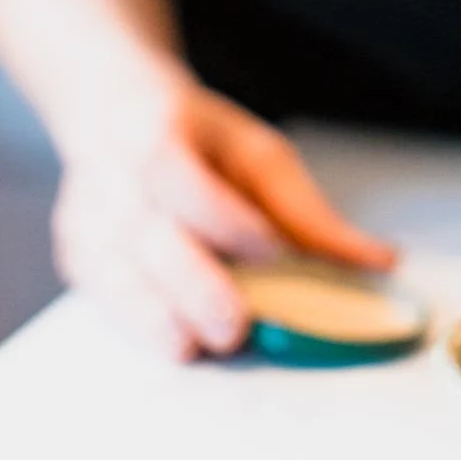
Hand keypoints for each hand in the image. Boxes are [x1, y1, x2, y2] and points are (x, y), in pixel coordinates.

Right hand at [53, 73, 395, 361]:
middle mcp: (113, 183)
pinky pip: (108, 301)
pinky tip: (176, 339)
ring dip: (160, 320)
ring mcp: (88, 224)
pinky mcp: (78, 260)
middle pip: (151, 241)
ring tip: (201, 347)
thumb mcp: (259, 153)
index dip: (228, 220)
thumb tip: (382, 262)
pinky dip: (140, 325)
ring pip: (119, 281)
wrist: (109, 112)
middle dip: (193, 288)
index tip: (272, 253)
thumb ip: (310, 214)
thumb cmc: (197, 137)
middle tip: (235, 328)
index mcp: (160, 139)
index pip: (187, 181)